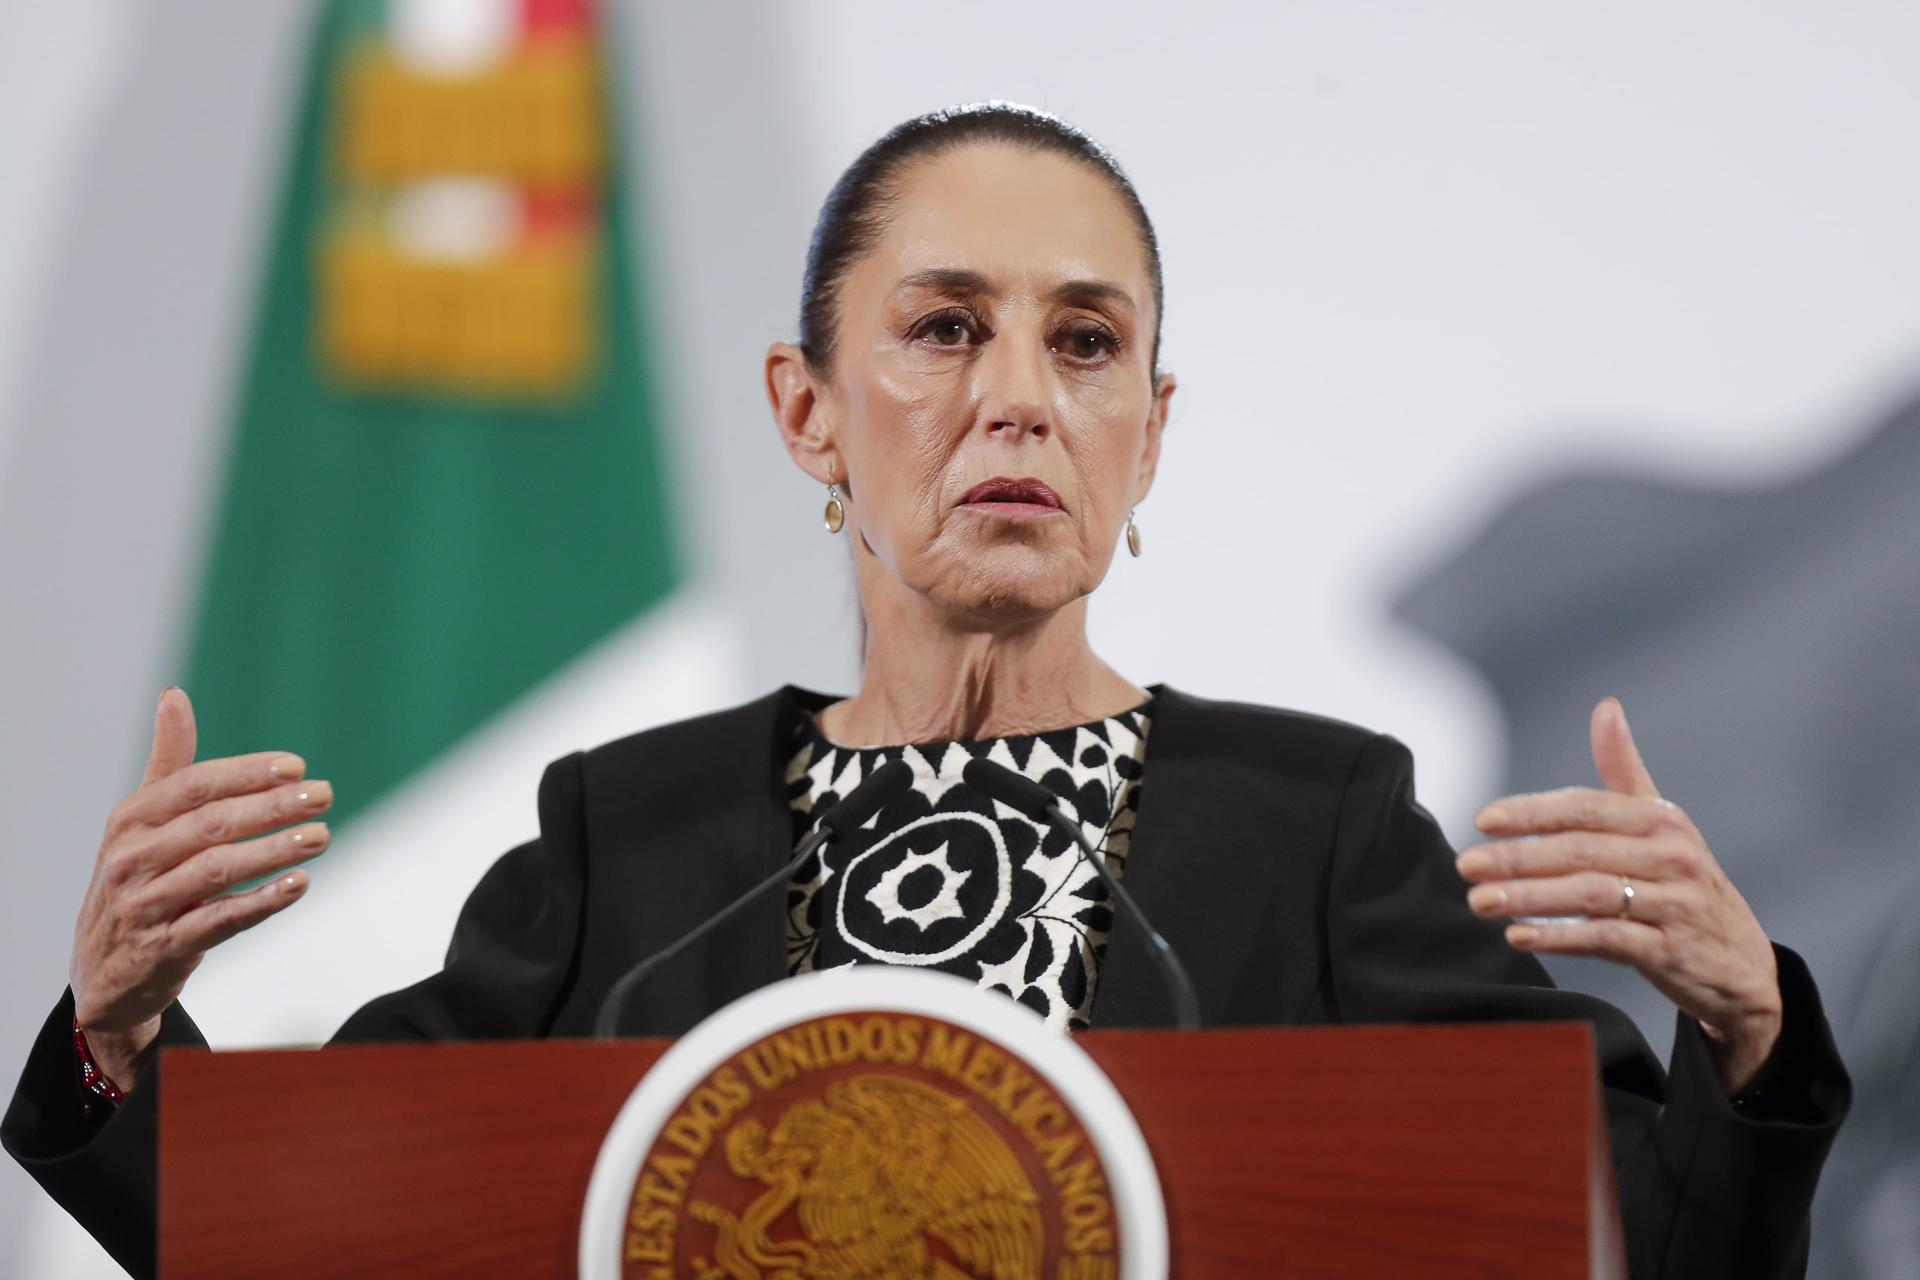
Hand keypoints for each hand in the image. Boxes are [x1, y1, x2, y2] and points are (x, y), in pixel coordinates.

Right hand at [68, 687, 330, 1089]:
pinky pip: (218, 921)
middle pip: (211, 825)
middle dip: (271, 808)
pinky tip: (299, 885)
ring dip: (273, 851)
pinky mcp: (163, 948)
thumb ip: (168, 762)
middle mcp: (132, 858)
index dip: (246, 774)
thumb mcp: (142, 820)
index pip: (194, 786)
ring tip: (321, 836)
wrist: (105, 970)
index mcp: (131, 819)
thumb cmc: (138, 879)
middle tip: (323, 796)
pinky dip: (260, 902)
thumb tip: (174, 694)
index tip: (297, 766)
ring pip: (217, 871)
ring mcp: (145, 905)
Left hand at [1455, 697, 1782, 1093]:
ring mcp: (1674, 904)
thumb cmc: (1687, 885)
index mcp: (1661, 819)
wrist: (1743, 964)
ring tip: (1482, 901)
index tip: (1483, 821)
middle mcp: (1671, 856)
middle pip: (1580, 851)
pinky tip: (1520, 934)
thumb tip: (1606, 708)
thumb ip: (1625, 770)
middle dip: (1517, 858)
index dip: (1531, 813)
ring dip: (1529, 897)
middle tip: (1466, 865)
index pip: (1584, 808)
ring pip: (1590, 894)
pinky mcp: (1671, 950)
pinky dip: (1561, 936)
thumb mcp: (1662, 824)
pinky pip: (1608, 939)